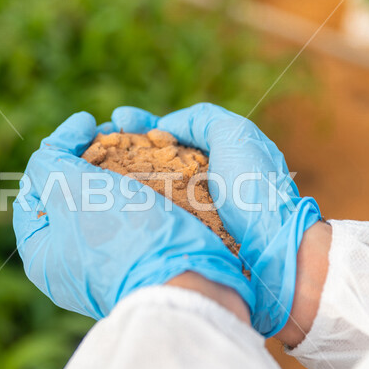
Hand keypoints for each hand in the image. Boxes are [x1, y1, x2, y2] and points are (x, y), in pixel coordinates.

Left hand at [13, 112, 253, 318]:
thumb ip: (49, 162)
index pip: (33, 192)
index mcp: (42, 256)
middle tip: (112, 133)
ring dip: (115, 171)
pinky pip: (130, 217)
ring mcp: (106, 265)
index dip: (55, 151)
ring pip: (103, 205)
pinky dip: (135, 190)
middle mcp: (69, 264)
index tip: (87, 124)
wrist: (188, 284)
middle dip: (88, 160)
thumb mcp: (72, 191)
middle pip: (68, 198)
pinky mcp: (139, 260)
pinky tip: (152, 168)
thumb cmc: (123, 238)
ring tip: (134, 144)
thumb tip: (56, 143)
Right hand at [108, 103, 321, 335]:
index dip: (141, 123)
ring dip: (119, 173)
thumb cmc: (255, 190)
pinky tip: (108, 196)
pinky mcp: (180, 234)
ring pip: (145, 184)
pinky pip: (149, 212)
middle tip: (95, 138)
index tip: (116, 119)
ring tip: (94, 163)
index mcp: (212, 152)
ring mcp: (188, 208)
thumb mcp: (235, 135)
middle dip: (122, 144)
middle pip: (151, 156)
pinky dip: (129, 202)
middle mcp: (197, 179)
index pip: (169, 131)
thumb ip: (201, 119)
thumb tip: (165, 126)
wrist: (274, 249)